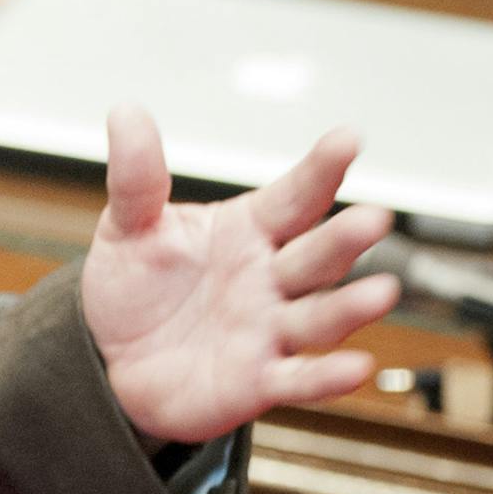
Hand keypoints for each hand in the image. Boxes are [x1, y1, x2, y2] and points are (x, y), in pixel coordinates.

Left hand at [81, 105, 400, 445]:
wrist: (110, 357)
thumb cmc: (135, 287)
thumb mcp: (129, 228)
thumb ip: (137, 178)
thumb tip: (125, 112)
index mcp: (248, 231)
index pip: (294, 196)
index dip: (321, 169)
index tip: (348, 139)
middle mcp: (271, 278)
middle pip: (316, 255)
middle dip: (346, 239)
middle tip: (374, 218)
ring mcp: (269, 329)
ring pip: (320, 316)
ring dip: (351, 307)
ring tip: (382, 292)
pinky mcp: (258, 381)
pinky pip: (298, 379)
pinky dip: (326, 377)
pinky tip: (356, 367)